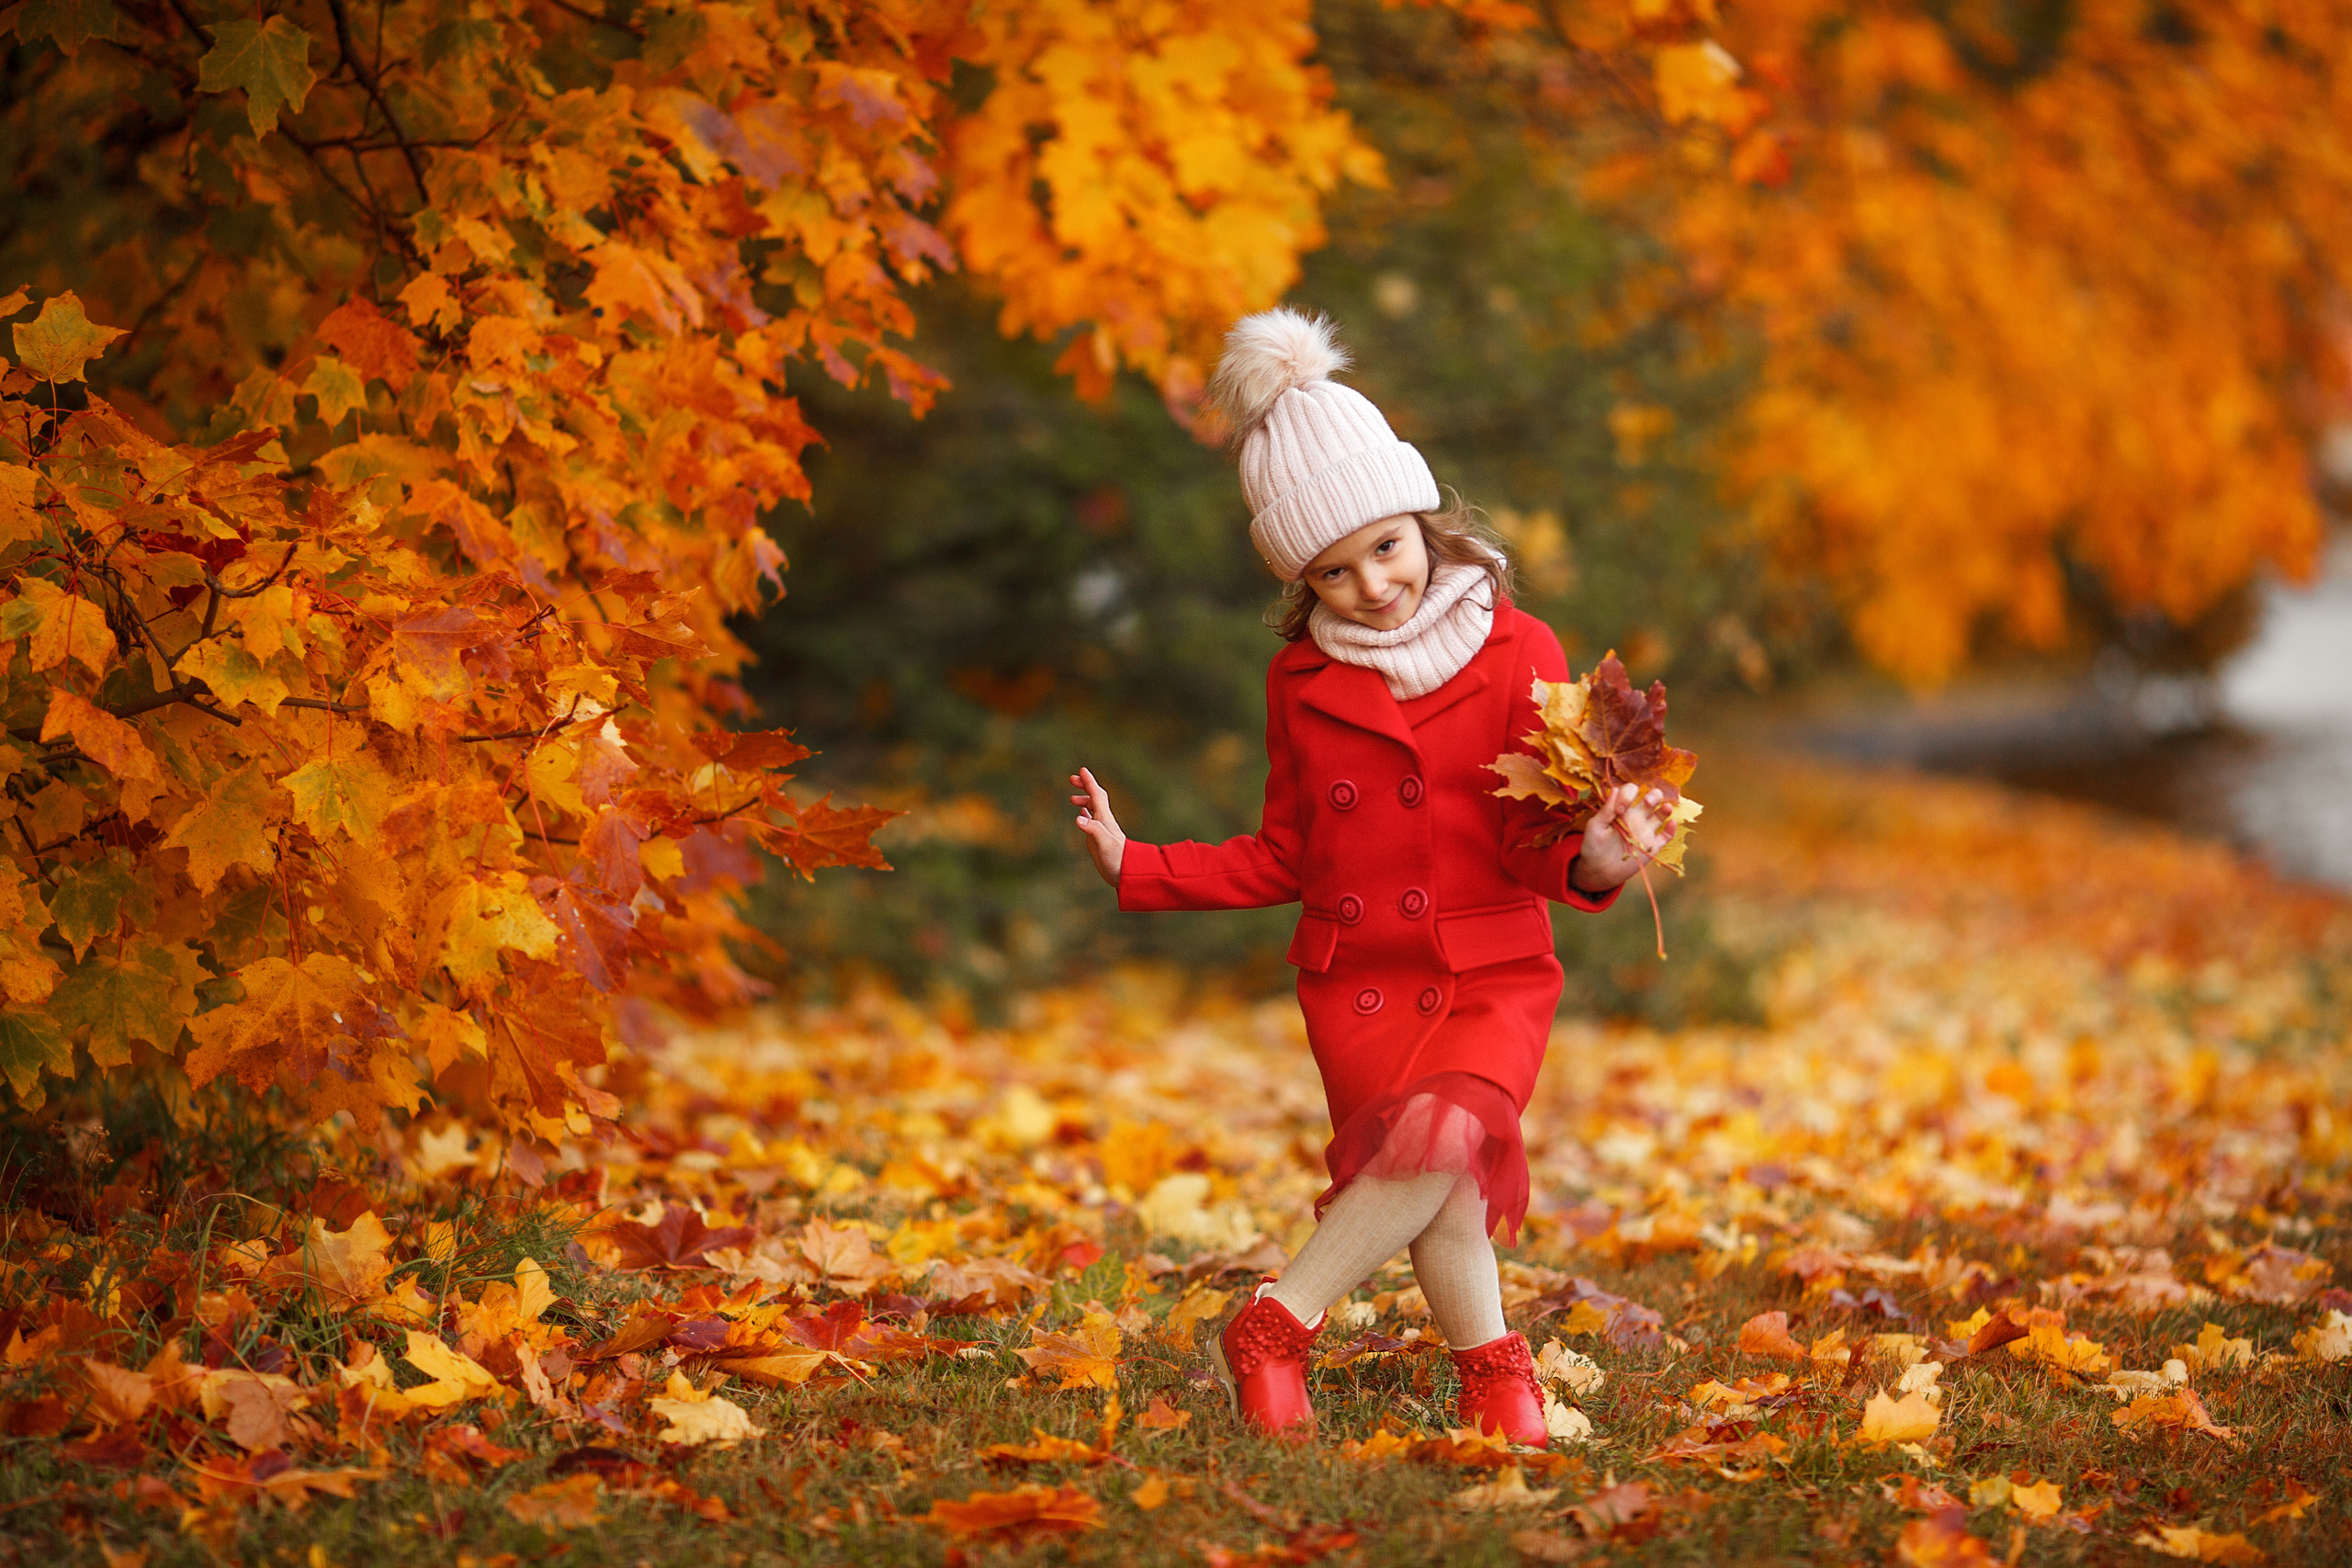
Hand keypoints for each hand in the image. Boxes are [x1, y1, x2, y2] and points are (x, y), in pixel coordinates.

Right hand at [1068, 766, 1125, 886]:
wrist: (1126, 873)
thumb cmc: (1116, 859)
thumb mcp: (1104, 844)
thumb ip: (1093, 829)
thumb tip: (1078, 818)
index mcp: (1104, 819)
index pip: (1096, 796)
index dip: (1089, 782)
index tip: (1082, 770)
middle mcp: (1103, 821)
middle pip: (1096, 797)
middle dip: (1085, 786)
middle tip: (1072, 779)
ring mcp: (1101, 829)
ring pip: (1093, 808)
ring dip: (1084, 799)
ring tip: (1072, 799)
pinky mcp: (1099, 838)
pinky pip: (1092, 820)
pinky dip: (1086, 813)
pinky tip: (1081, 814)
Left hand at [1572, 782, 1669, 891]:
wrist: (1598, 870)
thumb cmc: (1593, 846)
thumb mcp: (1595, 826)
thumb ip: (1606, 810)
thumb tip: (1615, 789)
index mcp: (1622, 809)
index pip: (1630, 792)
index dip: (1628, 795)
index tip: (1619, 809)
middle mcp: (1636, 817)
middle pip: (1652, 798)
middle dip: (1653, 795)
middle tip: (1647, 801)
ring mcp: (1645, 831)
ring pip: (1661, 814)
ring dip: (1665, 808)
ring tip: (1665, 807)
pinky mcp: (1651, 846)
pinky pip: (1665, 836)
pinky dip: (1671, 829)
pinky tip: (1671, 823)